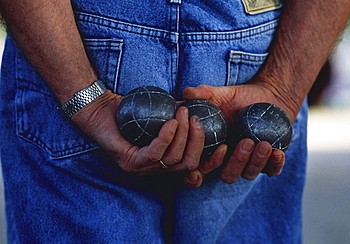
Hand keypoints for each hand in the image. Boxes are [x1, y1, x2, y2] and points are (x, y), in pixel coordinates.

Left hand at [71, 90, 207, 174]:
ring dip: (183, 134)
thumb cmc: (132, 109)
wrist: (101, 108)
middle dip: (199, 142)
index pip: (195, 168)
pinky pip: (156, 154)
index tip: (225, 144)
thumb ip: (182, 116)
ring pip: (174, 159)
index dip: (213, 160)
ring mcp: (142, 169)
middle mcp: (155, 169)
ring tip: (182, 113)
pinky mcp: (130, 162)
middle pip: (189, 165)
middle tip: (197, 119)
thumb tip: (205, 110)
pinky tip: (170, 121)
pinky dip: (166, 137)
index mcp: (165, 161)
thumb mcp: (164, 112)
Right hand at [182, 83, 296, 186]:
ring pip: (249, 175)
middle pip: (227, 175)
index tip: (214, 155)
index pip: (201, 169)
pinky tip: (278, 152)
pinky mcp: (269, 162)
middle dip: (236, 163)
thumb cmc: (240, 97)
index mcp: (213, 149)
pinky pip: (272, 171)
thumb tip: (185, 93)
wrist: (269, 95)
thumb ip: (203, 94)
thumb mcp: (221, 94)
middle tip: (246, 142)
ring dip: (256, 162)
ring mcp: (250, 163)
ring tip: (264, 143)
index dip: (202, 172)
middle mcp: (229, 160)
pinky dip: (275, 165)